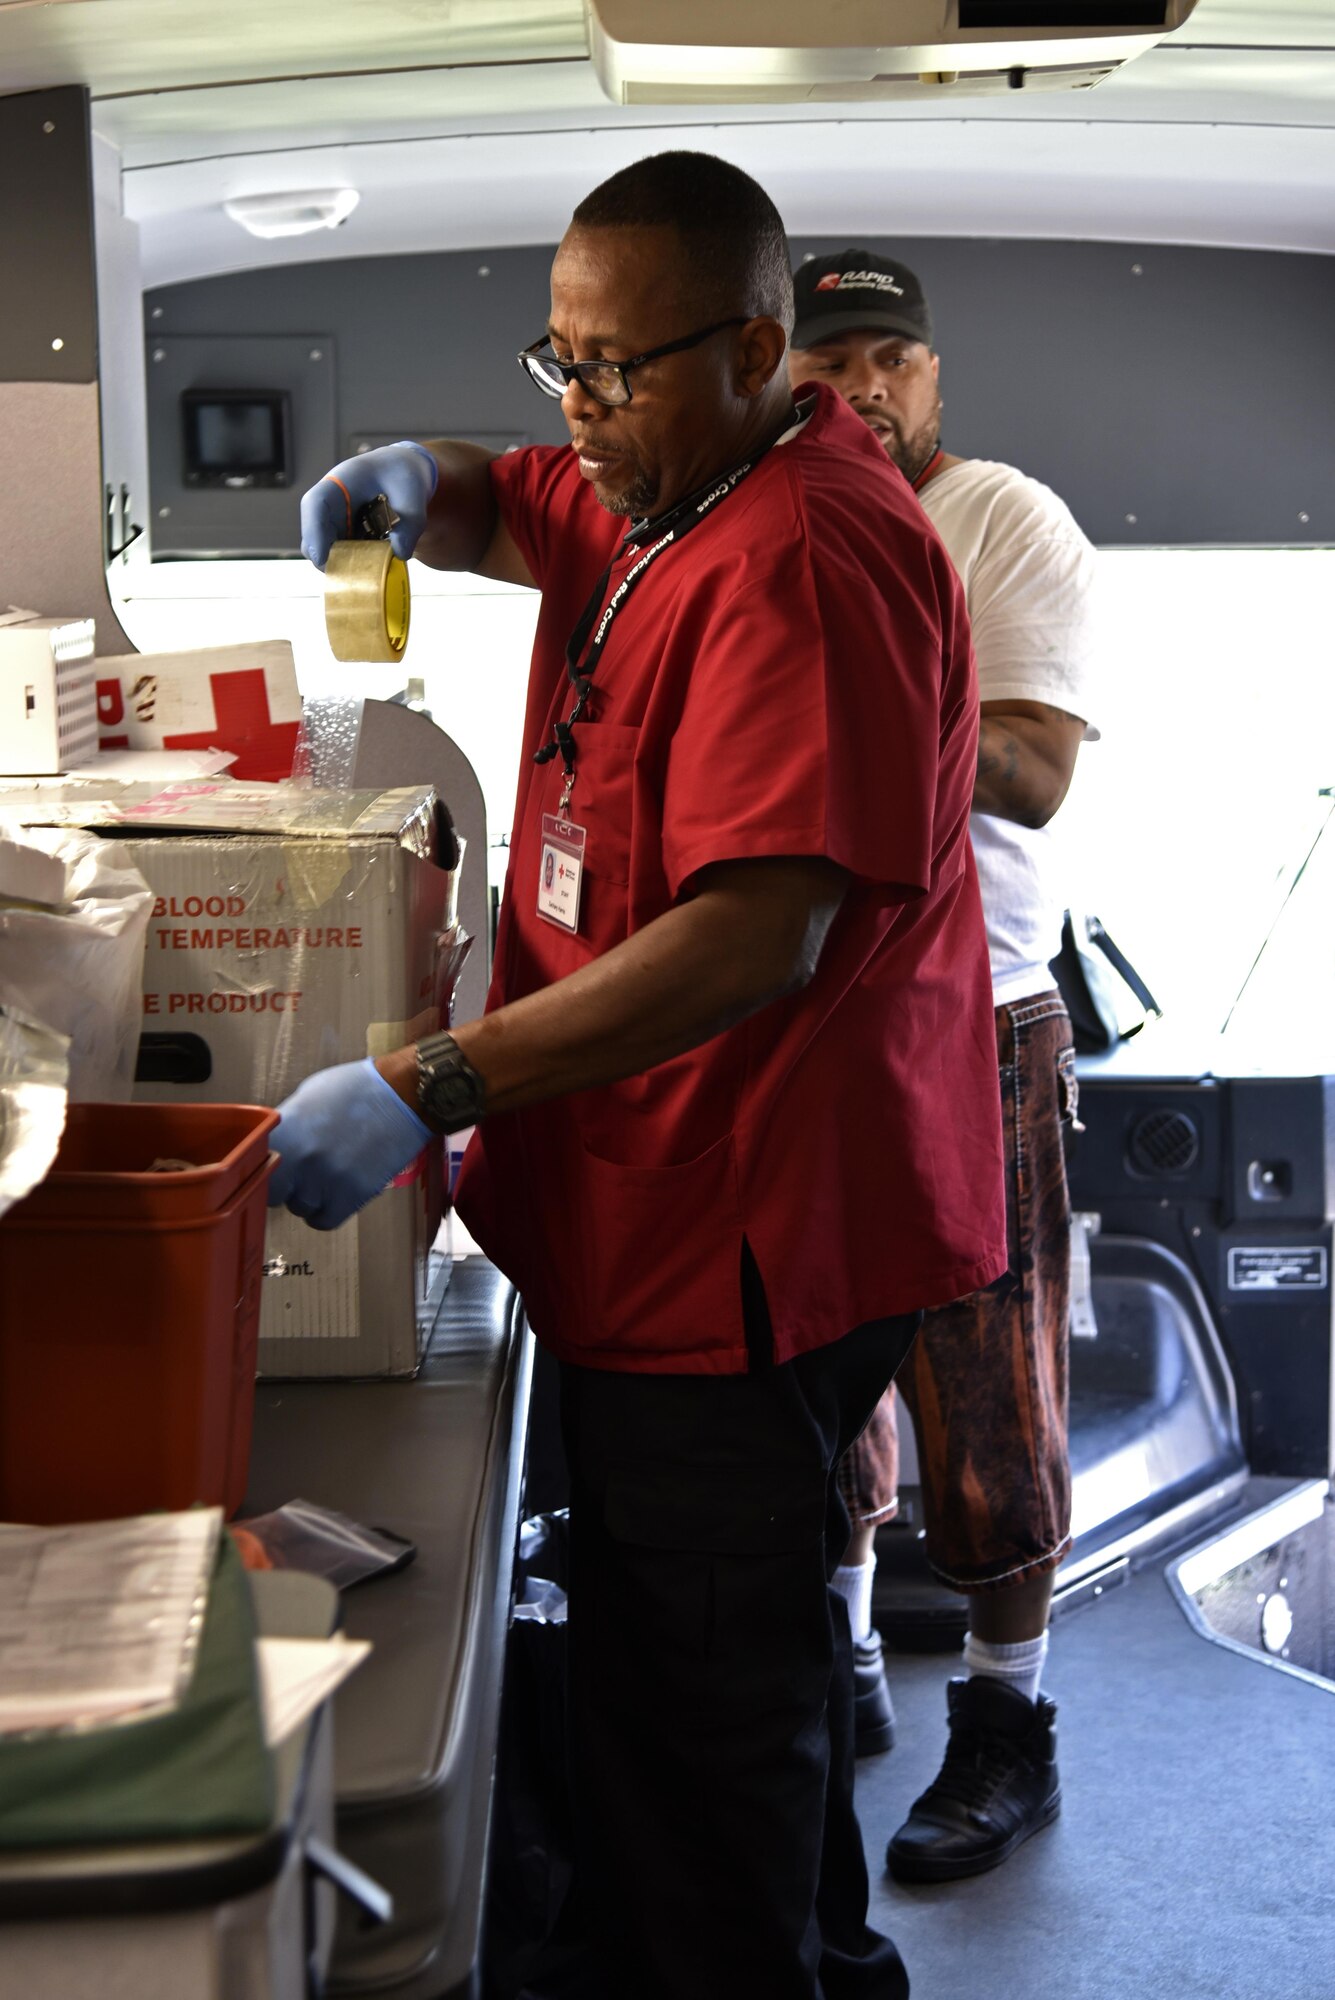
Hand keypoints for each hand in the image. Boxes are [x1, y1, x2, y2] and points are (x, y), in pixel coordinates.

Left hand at [268, 1057, 432, 1230]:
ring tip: (327, 1174)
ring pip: (300, 1208)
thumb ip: (286, 1127)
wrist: (402, 1096)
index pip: (254, 1170)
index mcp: (283, 1133)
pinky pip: (324, 1220)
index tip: (271, 1169)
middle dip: (283, 1186)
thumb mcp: (307, 1096)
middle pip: (274, 1195)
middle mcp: (299, 1160)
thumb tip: (272, 1150)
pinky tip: (334, 1194)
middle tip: (300, 1172)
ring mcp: (325, 1180)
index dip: (262, 1170)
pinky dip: (326, 1212)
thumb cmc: (354, 1089)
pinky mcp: (351, 1195)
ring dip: (308, 1197)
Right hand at [299, 443, 438, 568]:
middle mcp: (331, 504)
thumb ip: (410, 524)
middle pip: (314, 534)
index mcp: (341, 483)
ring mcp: (336, 522)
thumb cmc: (402, 476)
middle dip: (328, 558)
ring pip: (326, 550)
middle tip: (353, 575)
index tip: (321, 558)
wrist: (403, 474)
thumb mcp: (413, 496)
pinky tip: (376, 566)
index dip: (314, 532)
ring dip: (344, 565)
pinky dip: (356, 566)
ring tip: (371, 570)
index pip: (316, 504)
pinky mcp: (346, 537)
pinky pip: (343, 557)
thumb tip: (399, 554)